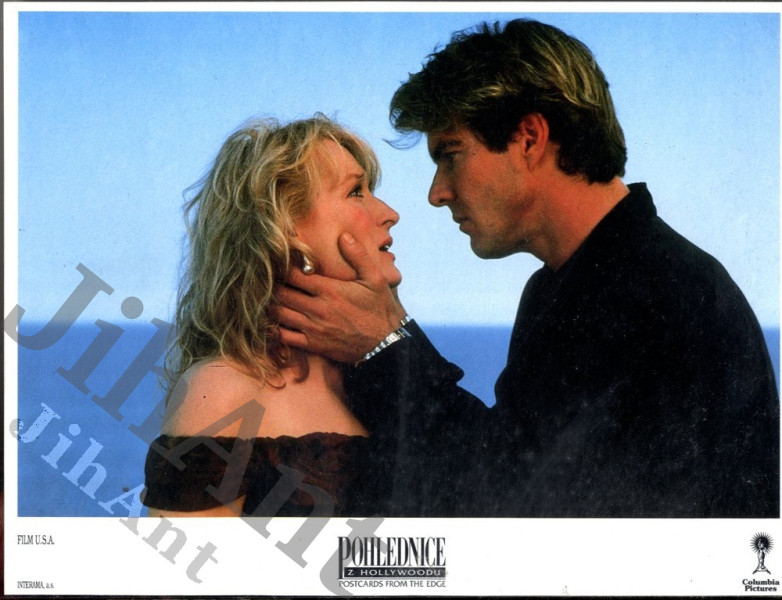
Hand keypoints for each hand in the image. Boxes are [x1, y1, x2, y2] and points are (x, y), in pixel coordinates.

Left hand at [276, 233, 406, 362]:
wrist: (385, 344)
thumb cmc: (380, 309)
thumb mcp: (375, 279)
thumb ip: (358, 256)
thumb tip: (344, 235)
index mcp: (329, 290)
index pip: (294, 274)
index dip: (282, 266)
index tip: (278, 261)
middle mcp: (317, 308)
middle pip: (281, 294)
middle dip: (271, 285)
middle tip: (266, 279)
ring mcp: (313, 328)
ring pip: (279, 314)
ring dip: (271, 305)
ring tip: (266, 297)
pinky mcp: (313, 344)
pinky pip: (284, 337)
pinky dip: (274, 328)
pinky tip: (274, 321)